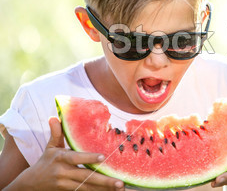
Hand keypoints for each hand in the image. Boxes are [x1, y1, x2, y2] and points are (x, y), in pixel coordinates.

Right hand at [8, 117, 124, 190]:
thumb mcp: (50, 147)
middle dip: (103, 180)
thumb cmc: (46, 161)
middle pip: (85, 177)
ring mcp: (66, 183)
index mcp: (60, 158)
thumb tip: (54, 117)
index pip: (75, 158)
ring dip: (104, 188)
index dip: (88, 158)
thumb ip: (56, 133)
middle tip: (120, 182)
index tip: (102, 157)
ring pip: (87, 187)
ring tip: (119, 187)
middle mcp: (63, 172)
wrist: (31, 183)